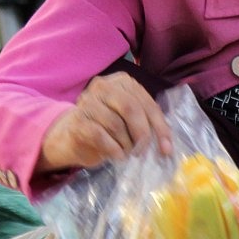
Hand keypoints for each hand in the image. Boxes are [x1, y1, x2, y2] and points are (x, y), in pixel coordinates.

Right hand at [38, 73, 172, 173]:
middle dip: (142, 134)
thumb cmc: (106, 129)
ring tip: (127, 153)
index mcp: (121, 82)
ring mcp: (87, 102)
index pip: (145, 102)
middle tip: (143, 152)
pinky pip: (100, 135)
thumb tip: (166, 144)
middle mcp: (103, 86)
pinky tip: (117, 156)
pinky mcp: (77, 121)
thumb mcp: (129, 121)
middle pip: (131, 108)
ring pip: (116, 124)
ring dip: (126, 145)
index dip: (160, 126)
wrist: (71, 138)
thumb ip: (145, 122)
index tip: (166, 149)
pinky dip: (113, 149)